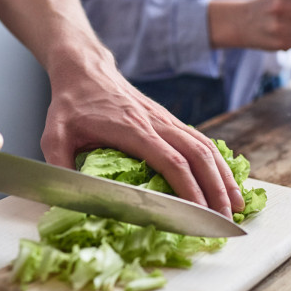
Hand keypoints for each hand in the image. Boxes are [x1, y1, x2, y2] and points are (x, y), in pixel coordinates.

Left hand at [39, 42, 245, 217]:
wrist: (85, 69)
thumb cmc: (70, 104)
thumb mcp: (53, 136)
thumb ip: (59, 168)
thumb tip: (61, 203)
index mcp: (131, 128)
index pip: (170, 161)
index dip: (189, 188)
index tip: (200, 214)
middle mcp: (156, 123)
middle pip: (198, 156)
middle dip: (216, 189)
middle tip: (226, 221)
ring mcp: (166, 120)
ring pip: (206, 147)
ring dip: (224, 176)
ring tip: (236, 205)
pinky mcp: (169, 120)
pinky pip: (201, 141)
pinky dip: (218, 162)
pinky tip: (226, 180)